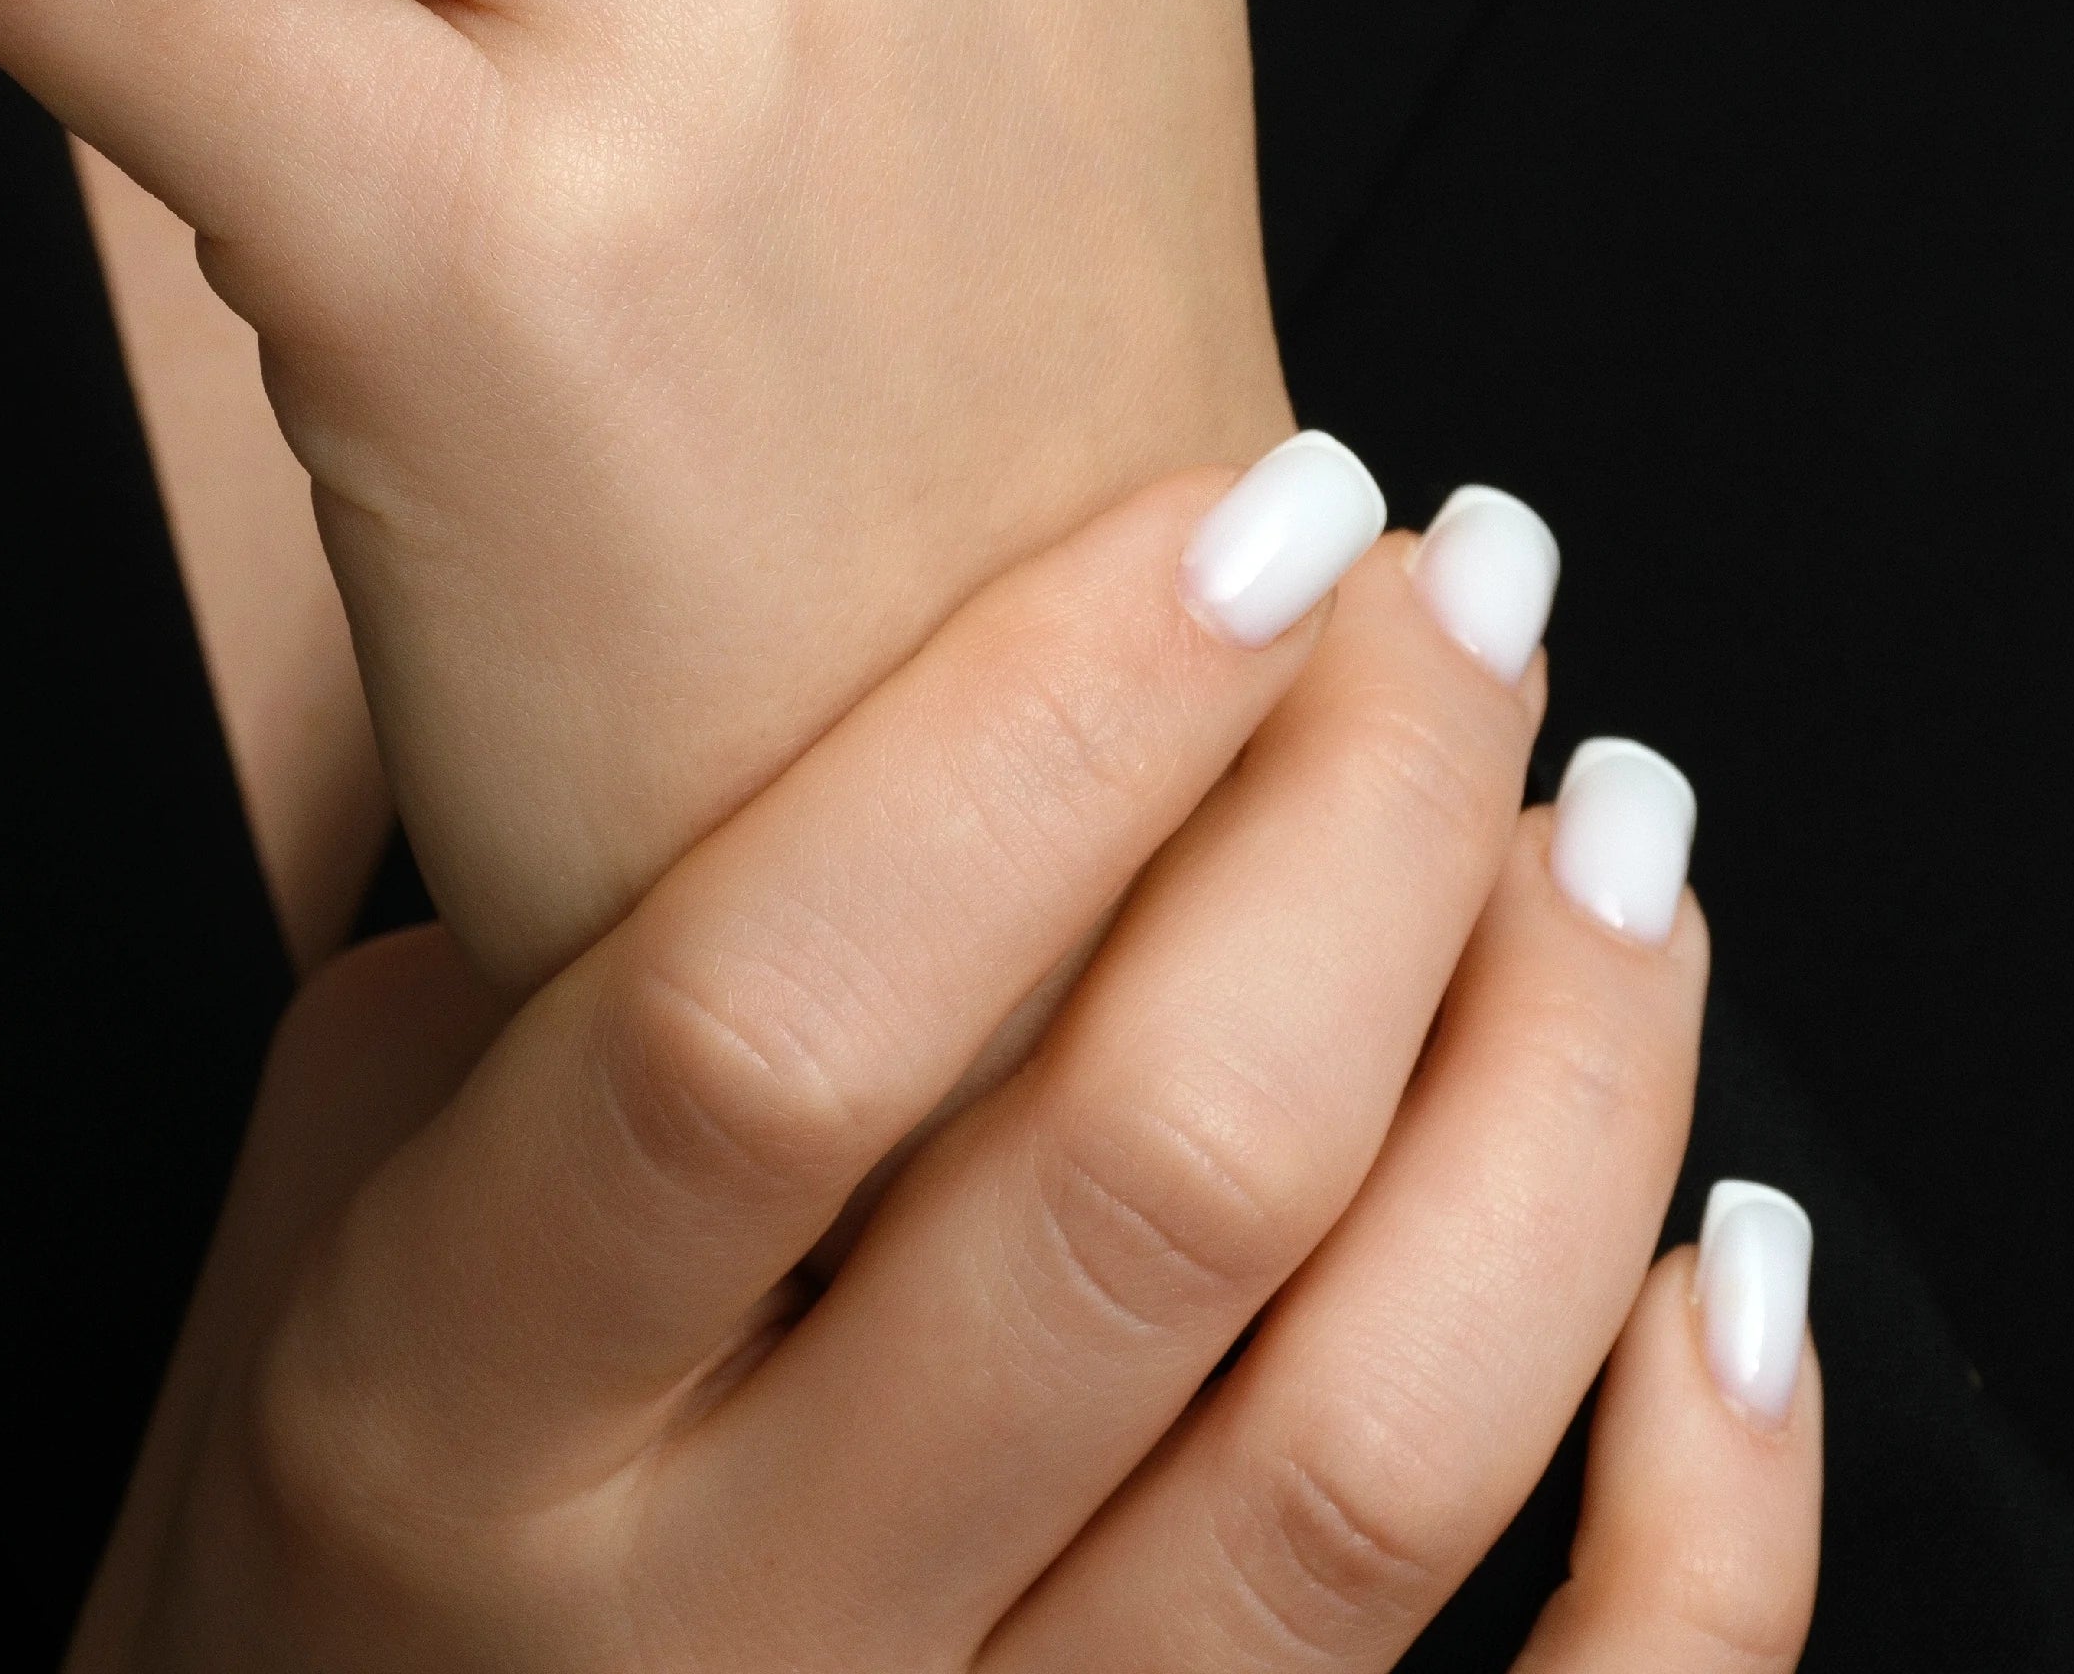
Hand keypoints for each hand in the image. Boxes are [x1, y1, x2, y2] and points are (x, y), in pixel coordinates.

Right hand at [69, 461, 1816, 1672]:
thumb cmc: (352, 1475)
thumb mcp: (350, 1169)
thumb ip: (590, 938)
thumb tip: (969, 672)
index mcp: (458, 1402)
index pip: (772, 1027)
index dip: (1042, 739)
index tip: (1252, 510)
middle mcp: (723, 1631)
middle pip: (1141, 1200)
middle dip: (1362, 832)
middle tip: (1468, 582)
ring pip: (1366, 1462)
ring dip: (1555, 1093)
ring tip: (1608, 822)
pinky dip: (1706, 1531)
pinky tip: (1723, 1267)